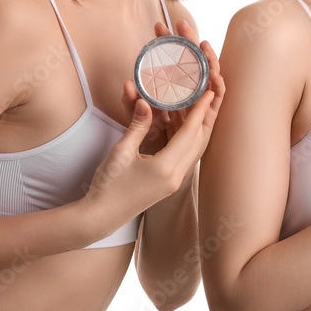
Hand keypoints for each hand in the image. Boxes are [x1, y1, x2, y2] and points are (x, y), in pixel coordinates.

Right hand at [84, 23, 223, 237]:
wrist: (100, 217)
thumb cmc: (108, 186)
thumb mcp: (122, 152)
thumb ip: (138, 125)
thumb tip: (145, 102)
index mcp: (166, 168)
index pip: (190, 133)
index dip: (200, 110)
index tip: (210, 92)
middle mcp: (176, 176)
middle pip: (198, 141)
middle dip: (203, 117)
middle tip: (205, 96)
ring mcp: (174, 182)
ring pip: (194, 150)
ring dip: (196, 129)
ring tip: (196, 108)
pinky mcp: (168, 184)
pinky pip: (185, 158)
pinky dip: (187, 141)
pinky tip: (183, 128)